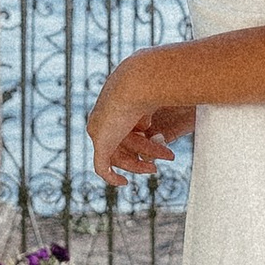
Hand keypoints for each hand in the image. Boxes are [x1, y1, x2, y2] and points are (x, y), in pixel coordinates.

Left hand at [88, 60, 194, 187]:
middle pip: (123, 142)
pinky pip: (101, 167)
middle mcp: (106, 114)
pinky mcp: (100, 141)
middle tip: (165, 159)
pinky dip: (111, 178)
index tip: (163, 145)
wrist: (142, 81)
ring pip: (117, 155)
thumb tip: (156, 144)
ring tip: (155, 168)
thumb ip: (160, 124)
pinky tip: (123, 183)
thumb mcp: (164, 106)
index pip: (128, 129)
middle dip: (146, 152)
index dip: (145, 141)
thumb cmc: (160, 86)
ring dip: (137, 164)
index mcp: (119, 101)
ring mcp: (100, 128)